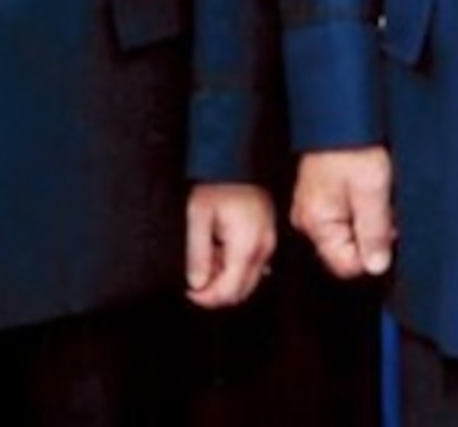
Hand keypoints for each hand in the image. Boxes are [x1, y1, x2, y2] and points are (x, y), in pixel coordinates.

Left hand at [184, 182, 276, 308]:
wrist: (238, 160)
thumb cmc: (218, 184)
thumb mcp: (198, 216)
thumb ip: (197, 254)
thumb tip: (197, 284)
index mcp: (246, 247)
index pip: (229, 292)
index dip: (206, 298)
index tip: (189, 290)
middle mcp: (264, 249)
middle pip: (241, 292)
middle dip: (216, 292)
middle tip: (195, 277)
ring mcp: (269, 244)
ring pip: (248, 281)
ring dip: (226, 279)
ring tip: (207, 256)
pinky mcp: (268, 237)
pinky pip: (254, 266)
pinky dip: (236, 268)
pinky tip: (220, 250)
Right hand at [290, 146, 394, 279]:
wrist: (341, 110)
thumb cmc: (353, 144)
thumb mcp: (372, 190)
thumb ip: (374, 233)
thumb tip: (377, 266)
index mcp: (316, 223)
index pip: (347, 265)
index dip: (373, 252)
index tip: (387, 229)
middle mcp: (309, 219)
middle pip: (348, 248)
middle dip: (373, 233)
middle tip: (384, 203)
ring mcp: (314, 205)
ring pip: (351, 230)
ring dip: (371, 217)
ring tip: (377, 188)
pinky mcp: (322, 193)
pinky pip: (347, 213)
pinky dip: (364, 204)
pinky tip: (370, 184)